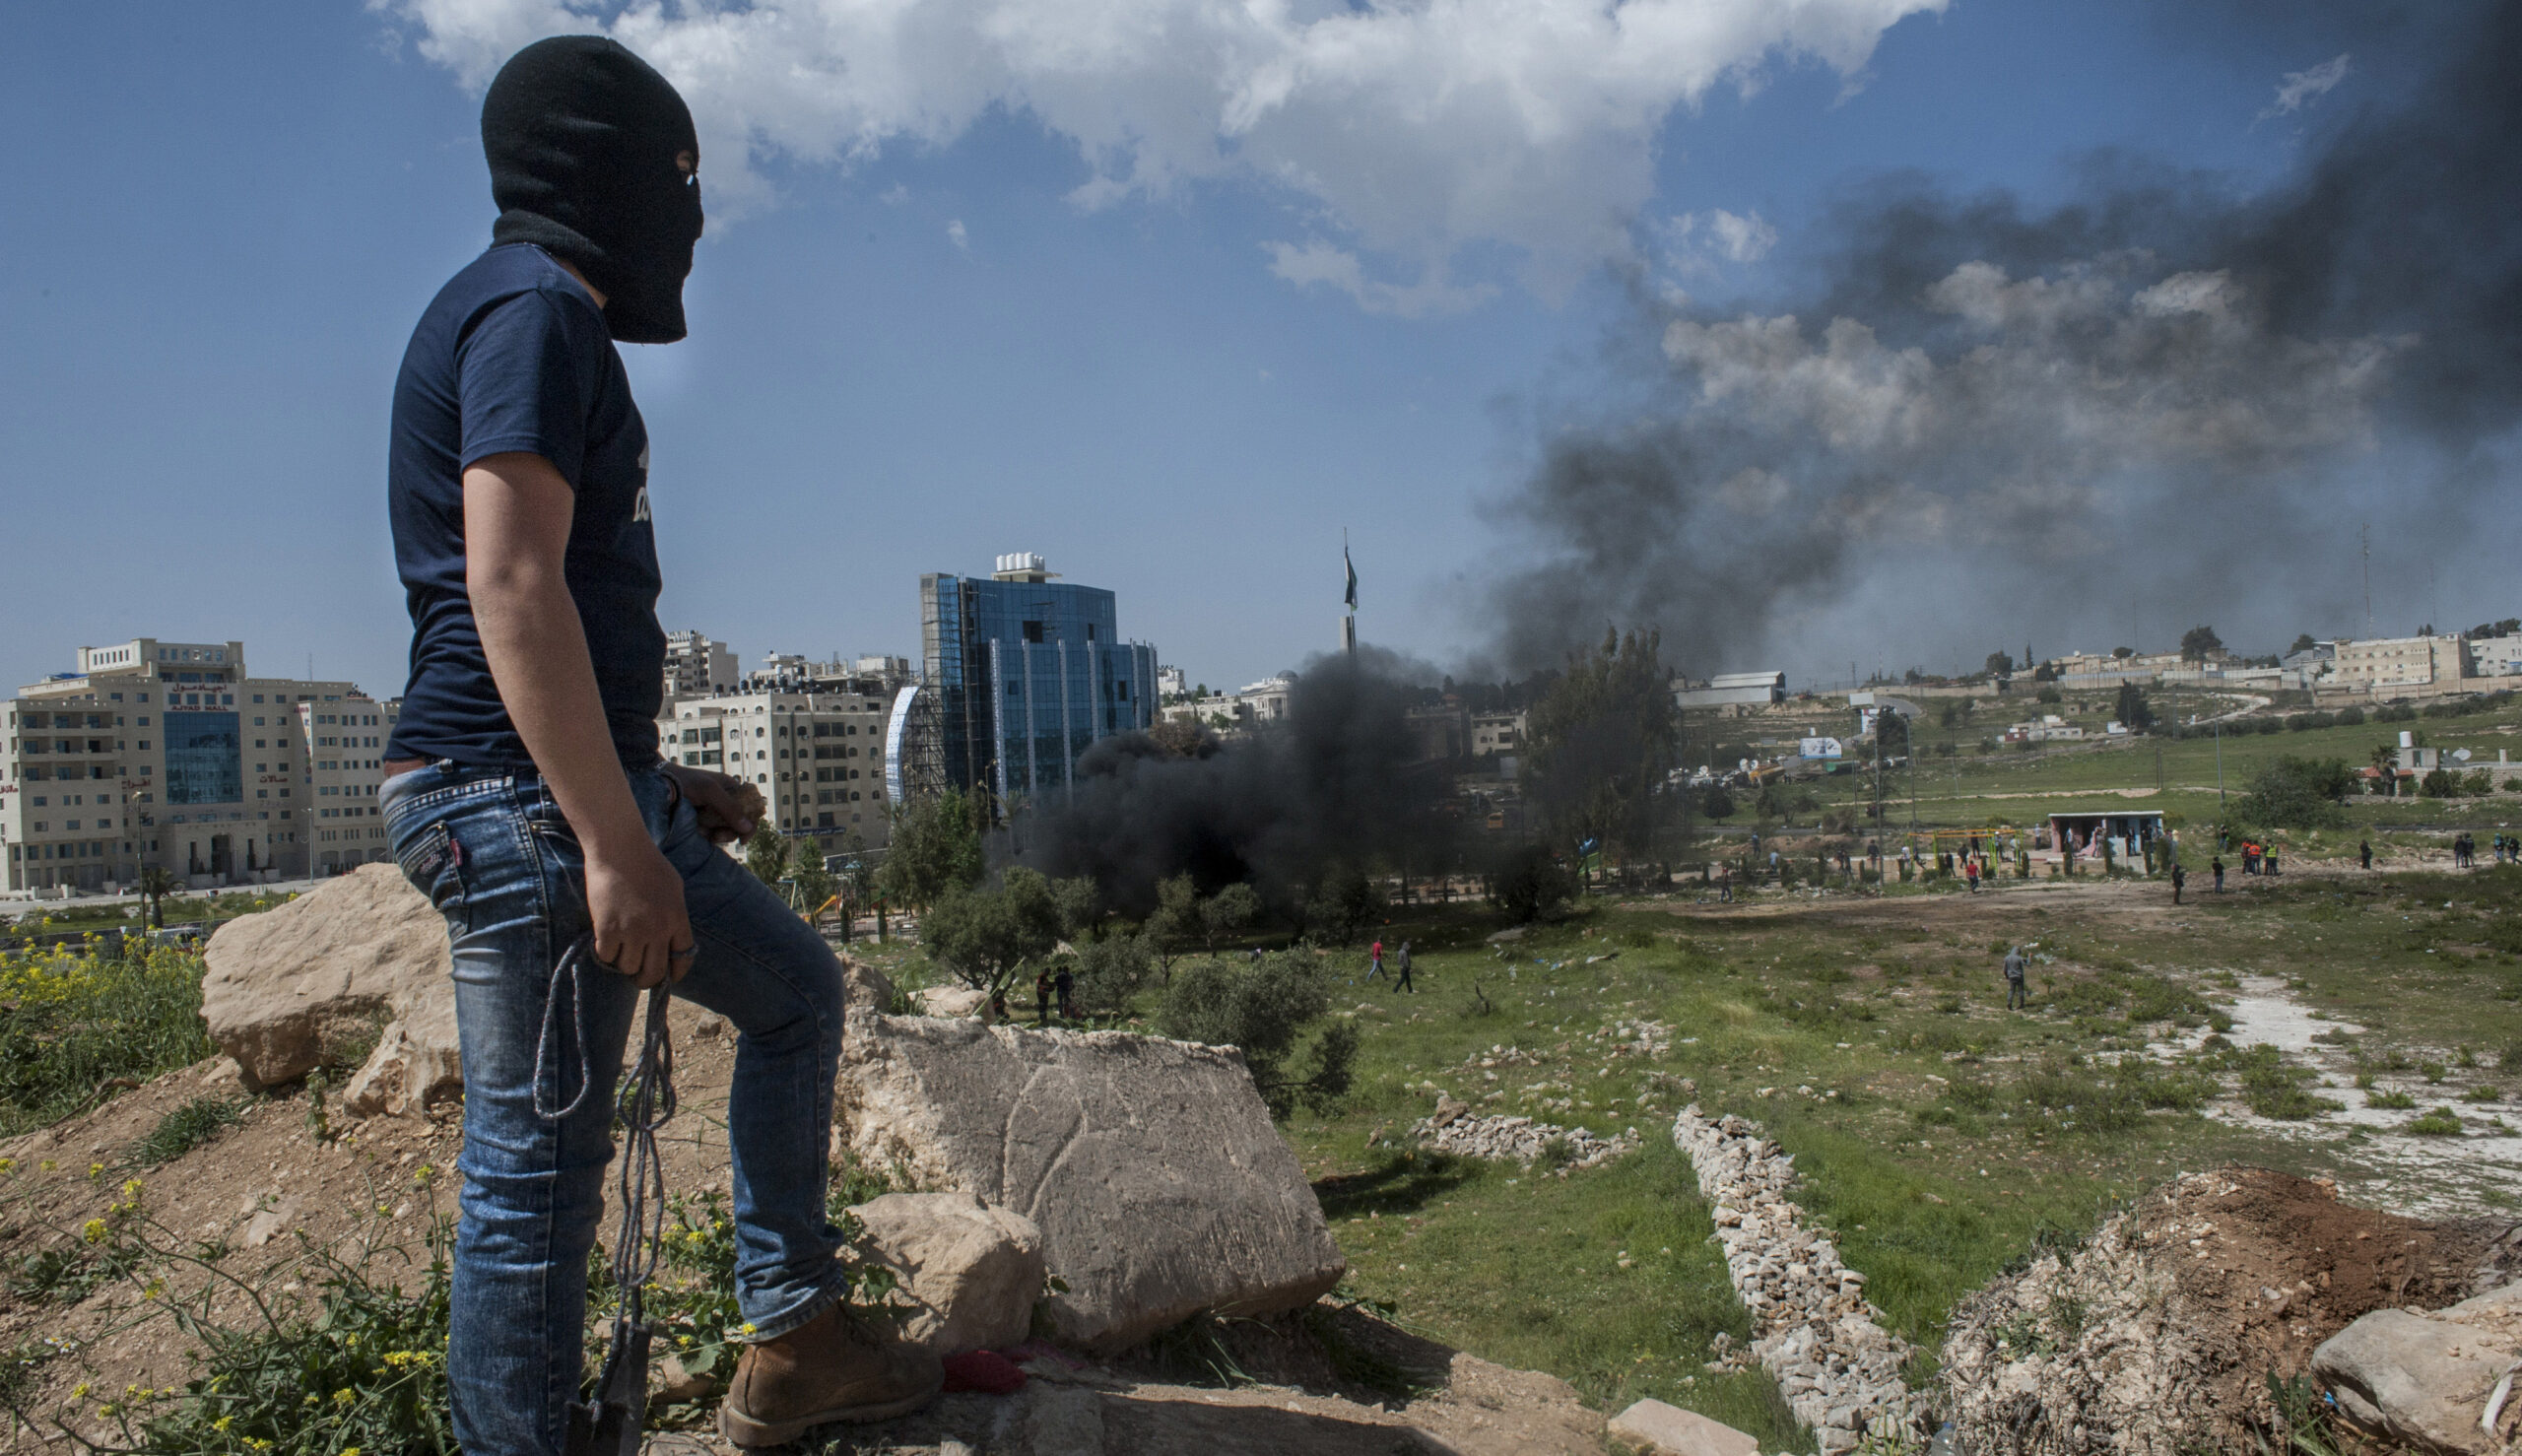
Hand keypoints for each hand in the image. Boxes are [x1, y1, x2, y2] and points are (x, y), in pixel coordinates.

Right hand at [586, 836, 693, 987]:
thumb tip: (671, 939)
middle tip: (638, 977)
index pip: (683, 958)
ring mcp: (633, 931)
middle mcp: (658, 930)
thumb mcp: (673, 889)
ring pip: (628, 967)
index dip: (676, 973)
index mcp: (678, 919)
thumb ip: (674, 915)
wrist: (620, 849)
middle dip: (646, 979)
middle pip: (654, 972)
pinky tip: (605, 940)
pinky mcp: (608, 929)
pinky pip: (606, 956)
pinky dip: (605, 952)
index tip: (669, 978)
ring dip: (623, 963)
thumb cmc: (647, 863)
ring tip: (620, 950)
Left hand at [663, 763, 762, 844]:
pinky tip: (697, 831)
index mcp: (731, 789)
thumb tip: (747, 828)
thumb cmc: (685, 782)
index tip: (743, 840)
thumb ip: (730, 808)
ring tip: (702, 831)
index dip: (751, 824)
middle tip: (716, 837)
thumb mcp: (710, 791)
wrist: (658, 784)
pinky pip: (711, 833)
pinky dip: (706, 835)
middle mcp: (725, 800)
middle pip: (739, 823)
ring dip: (716, 835)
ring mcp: (713, 811)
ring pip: (725, 831)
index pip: (751, 808)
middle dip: (729, 832)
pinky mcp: (702, 820)